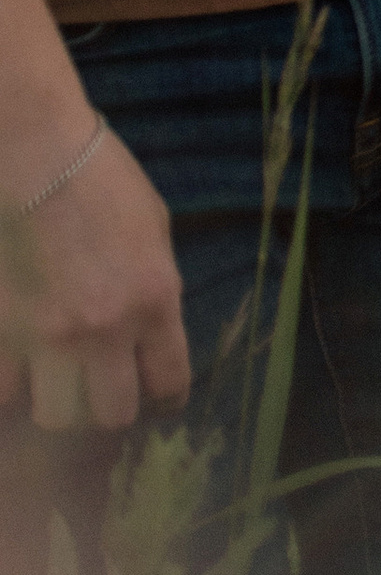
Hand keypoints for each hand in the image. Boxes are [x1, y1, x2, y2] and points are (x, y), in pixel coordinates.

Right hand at [0, 129, 190, 431]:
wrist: (39, 158)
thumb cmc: (104, 181)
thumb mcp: (155, 232)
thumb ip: (156, 288)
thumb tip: (152, 328)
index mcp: (155, 301)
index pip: (169, 381)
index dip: (165, 399)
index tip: (157, 399)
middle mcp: (107, 329)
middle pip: (112, 414)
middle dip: (110, 410)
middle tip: (101, 392)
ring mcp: (50, 335)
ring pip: (58, 417)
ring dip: (60, 407)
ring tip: (58, 387)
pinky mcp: (5, 330)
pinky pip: (7, 392)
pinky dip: (13, 388)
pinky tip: (18, 371)